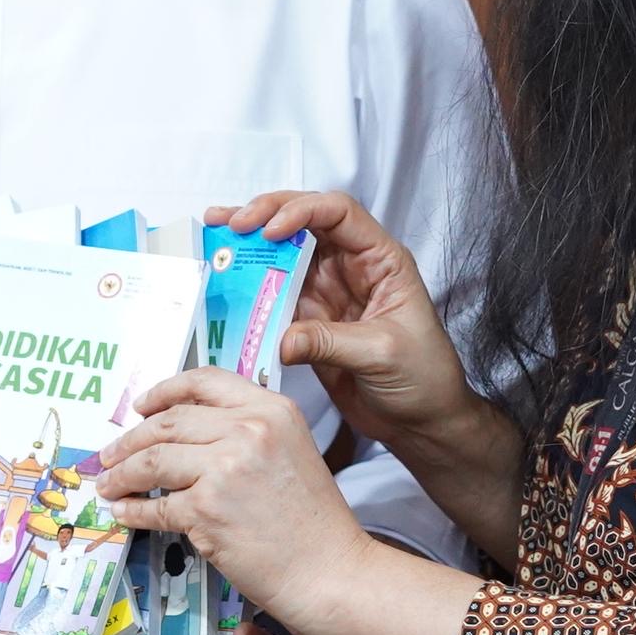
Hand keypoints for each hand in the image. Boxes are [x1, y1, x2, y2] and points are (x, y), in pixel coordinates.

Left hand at [96, 372, 370, 632]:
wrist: (331, 570)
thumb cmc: (313, 523)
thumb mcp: (290, 452)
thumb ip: (246, 433)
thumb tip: (184, 435)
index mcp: (271, 409)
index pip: (204, 383)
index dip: (163, 392)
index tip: (141, 406)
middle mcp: (249, 430)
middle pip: (169, 422)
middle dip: (130, 439)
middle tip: (110, 453)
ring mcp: (225, 468)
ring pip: (153, 461)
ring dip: (122, 473)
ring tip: (108, 483)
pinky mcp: (206, 509)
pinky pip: (155, 506)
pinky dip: (132, 510)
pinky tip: (124, 512)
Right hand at [218, 190, 475, 455]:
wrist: (421, 423)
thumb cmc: (423, 379)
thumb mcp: (381, 353)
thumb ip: (330, 341)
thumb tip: (280, 338)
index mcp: (380, 260)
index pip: (339, 214)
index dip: (302, 211)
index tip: (270, 230)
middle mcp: (351, 267)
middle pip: (304, 223)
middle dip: (265, 215)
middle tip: (229, 224)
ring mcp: (326, 293)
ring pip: (282, 255)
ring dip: (248, 245)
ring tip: (212, 236)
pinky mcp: (307, 321)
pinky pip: (271, 297)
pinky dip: (245, 289)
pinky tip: (219, 282)